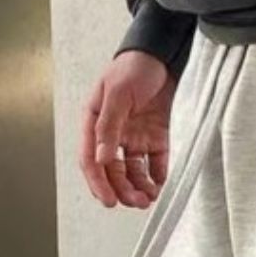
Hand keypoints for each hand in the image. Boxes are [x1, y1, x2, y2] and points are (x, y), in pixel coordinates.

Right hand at [80, 51, 173, 207]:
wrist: (164, 53)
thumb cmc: (134, 66)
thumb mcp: (117, 93)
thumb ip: (109, 127)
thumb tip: (102, 159)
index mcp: (95, 122)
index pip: (91, 160)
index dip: (98, 183)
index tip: (109, 201)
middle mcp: (114, 133)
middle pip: (113, 171)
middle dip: (122, 190)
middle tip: (136, 203)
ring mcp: (135, 137)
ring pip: (133, 172)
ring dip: (139, 188)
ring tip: (149, 198)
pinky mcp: (156, 137)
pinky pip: (155, 164)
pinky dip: (157, 177)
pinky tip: (161, 184)